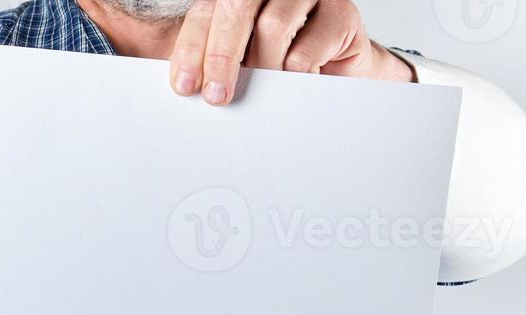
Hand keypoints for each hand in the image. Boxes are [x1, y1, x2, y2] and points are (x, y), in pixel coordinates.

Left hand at [169, 0, 413, 105]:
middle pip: (236, 8)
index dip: (192, 48)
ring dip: (264, 67)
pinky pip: (307, 49)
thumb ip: (212, 63)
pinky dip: (297, 75)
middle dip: (220, 56)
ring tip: (267, 90)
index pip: (206, 12)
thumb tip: (184, 85)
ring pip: (273, 26)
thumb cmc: (284, 66)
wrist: (340, 74)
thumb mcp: (240, 65)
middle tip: (216, 96)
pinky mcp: (341, 14)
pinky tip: (298, 84)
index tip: (186, 85)